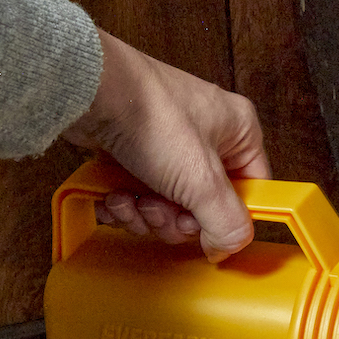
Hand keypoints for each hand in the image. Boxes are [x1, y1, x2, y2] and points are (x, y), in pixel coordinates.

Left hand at [62, 30, 270, 261]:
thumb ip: (227, 223)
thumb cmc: (150, 117)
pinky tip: (112, 197)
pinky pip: (138, 193)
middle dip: (176, 218)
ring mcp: (168, 141)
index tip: (208, 234)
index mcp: (239, 132)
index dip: (230, 219)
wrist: (87, 92)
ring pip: (168, 203)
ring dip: (146, 213)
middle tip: (160, 211)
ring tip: (130, 200)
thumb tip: (227, 247)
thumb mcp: (203, 181)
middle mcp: (207, 134)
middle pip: (205, 204)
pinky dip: (124, 203)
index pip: (251, 190)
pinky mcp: (133, 149)